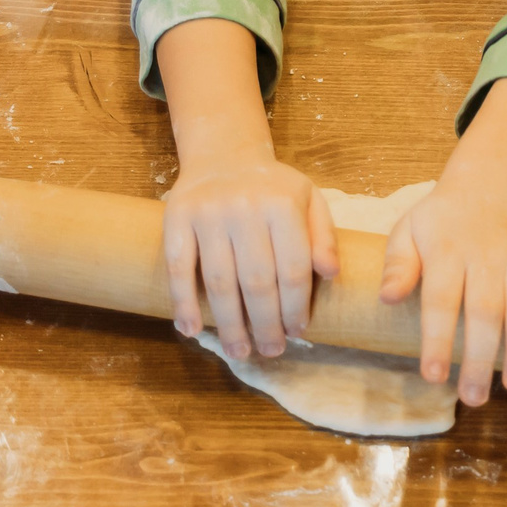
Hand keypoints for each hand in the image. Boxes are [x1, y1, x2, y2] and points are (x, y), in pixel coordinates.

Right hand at [163, 154, 339, 358]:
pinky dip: (183, 302)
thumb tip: (330, 274)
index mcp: (282, 205)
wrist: (223, 154)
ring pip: (219, 281)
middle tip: (271, 351)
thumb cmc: (272, 187)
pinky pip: (178, 268)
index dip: (296, 307)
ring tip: (239, 351)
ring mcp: (208, 214)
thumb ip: (323, 236)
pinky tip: (191, 329)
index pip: (294, 269)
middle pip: (257, 281)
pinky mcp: (176, 218)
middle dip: (265, 324)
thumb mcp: (308, 199)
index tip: (298, 332)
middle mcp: (245, 208)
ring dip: (228, 324)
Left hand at [378, 77, 506, 404]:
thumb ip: (398, 265)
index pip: (441, 300)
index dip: (437, 339)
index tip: (433, 376)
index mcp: (447, 251)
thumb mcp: (408, 230)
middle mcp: (487, 254)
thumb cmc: (441, 218)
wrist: (488, 180)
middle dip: (480, 356)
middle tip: (474, 397)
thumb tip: (388, 298)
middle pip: (485, 309)